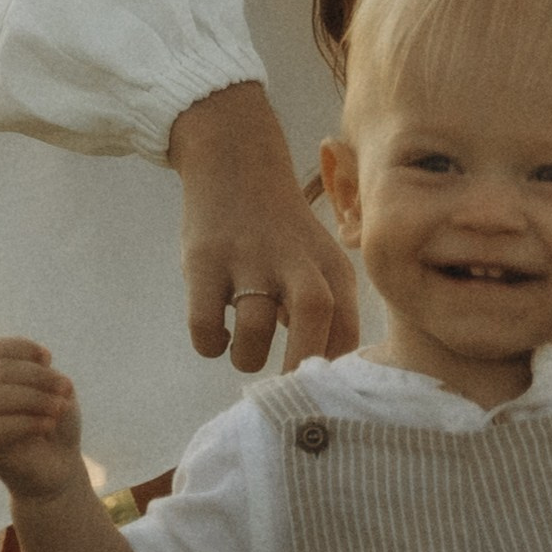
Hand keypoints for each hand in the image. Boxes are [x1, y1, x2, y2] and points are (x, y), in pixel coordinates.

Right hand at [0, 338, 88, 504]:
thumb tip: (41, 370)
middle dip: (37, 376)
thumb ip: (49, 381)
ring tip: (58, 408)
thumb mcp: (60, 397)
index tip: (49, 358)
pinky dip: (26, 422)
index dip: (23, 347)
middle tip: (66, 390)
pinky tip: (49, 425)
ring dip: (32, 398)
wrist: (56, 472)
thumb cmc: (57, 428)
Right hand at [168, 81, 360, 376]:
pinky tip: (215, 335)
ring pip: (254, 328)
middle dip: (300, 364)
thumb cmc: (280, 233)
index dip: (333, 367)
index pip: (347, 328)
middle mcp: (295, 258)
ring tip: (244, 352)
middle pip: (314, 314)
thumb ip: (326, 313)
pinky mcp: (205, 259)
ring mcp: (248, 257)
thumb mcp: (317, 260)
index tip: (316, 389)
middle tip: (284, 390)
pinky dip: (210, 343)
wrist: (235, 161)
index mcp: (331, 265)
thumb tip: (322, 378)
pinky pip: (205, 321)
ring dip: (248, 356)